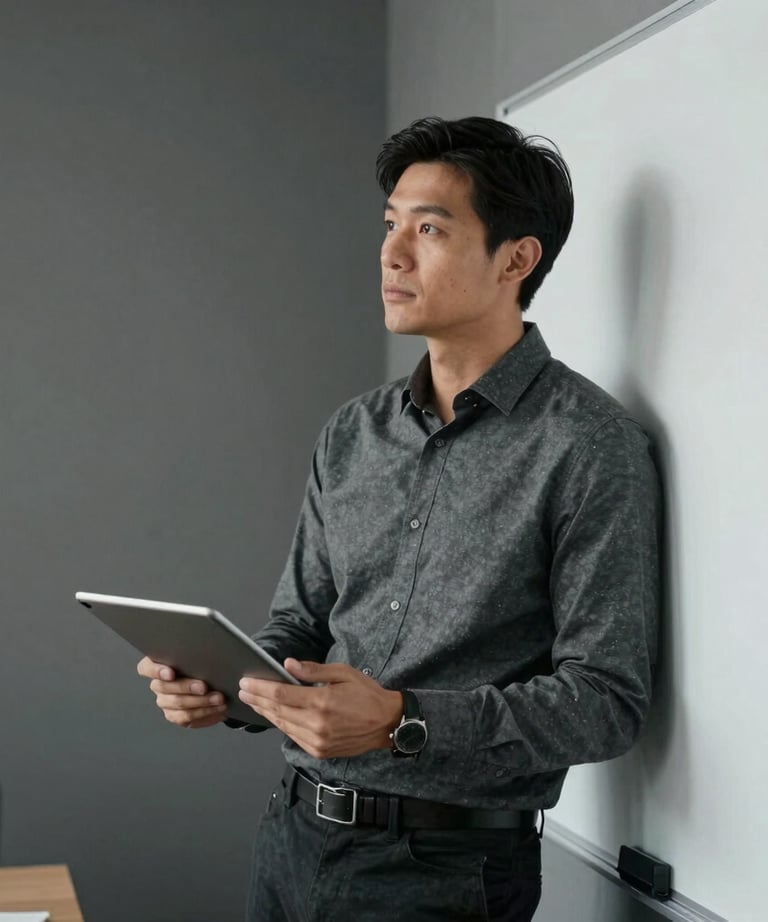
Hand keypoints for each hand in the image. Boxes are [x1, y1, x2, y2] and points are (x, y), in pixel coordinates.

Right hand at [137, 656, 227, 728]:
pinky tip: (217, 707)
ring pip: (177, 703)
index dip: (155, 671)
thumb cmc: (203, 667)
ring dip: (201, 702)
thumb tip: (207, 653)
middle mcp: (159, 685)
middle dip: (187, 687)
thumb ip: (195, 656)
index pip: (146, 668)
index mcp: (159, 666)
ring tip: (218, 698)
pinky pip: (186, 717)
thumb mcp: (199, 657)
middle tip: (204, 687)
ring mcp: (165, 701)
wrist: (214, 686)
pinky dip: (204, 712)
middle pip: (164, 688)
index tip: (170, 673)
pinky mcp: (175, 715)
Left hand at [238, 659, 402, 758]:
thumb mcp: (344, 673)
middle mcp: (317, 724)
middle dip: (257, 700)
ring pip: (283, 726)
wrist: (387, 724)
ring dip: (266, 713)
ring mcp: (317, 741)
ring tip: (254, 702)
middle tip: (243, 691)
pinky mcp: (320, 751)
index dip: (260, 688)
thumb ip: (313, 671)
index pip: (281, 695)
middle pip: (277, 711)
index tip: (246, 682)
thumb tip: (288, 665)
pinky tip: (274, 716)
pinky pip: (293, 736)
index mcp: (322, 702)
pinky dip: (282, 725)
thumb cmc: (367, 694)